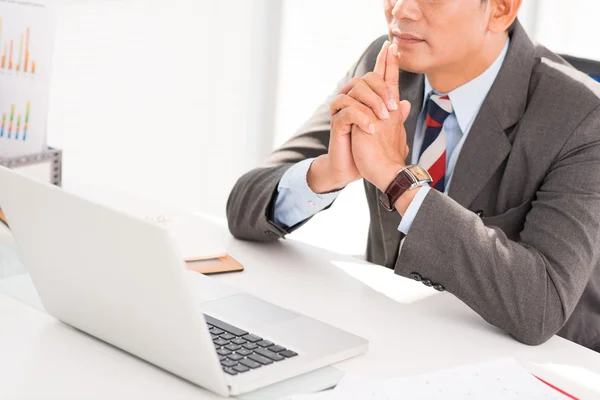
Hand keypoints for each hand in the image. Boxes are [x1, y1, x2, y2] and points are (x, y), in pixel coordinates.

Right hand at [307, 42, 400, 193]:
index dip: (384, 60)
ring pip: (354, 91)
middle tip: (393, 108)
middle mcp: (353, 101)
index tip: (392, 45)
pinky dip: (361, 118)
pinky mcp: (336, 123)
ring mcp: (343, 111)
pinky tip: (371, 129)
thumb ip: (395, 117)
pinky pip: (347, 111)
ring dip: (373, 103)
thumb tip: (407, 104)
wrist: (352, 168)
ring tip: (384, 119)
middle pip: (365, 79)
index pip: (375, 75)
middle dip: (382, 90)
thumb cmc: (368, 150)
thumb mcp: (386, 132)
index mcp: (366, 100)